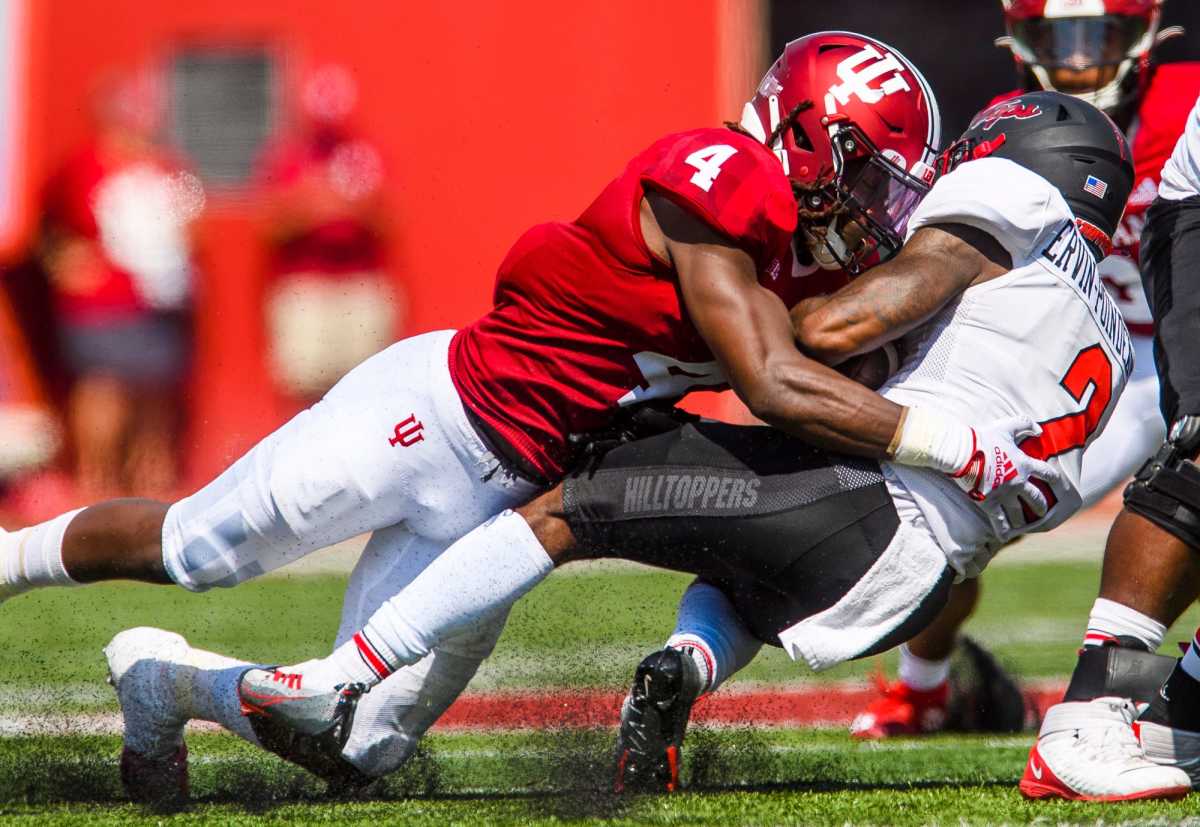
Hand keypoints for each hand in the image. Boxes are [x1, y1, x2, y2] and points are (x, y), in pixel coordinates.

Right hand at [948, 416, 1064, 537]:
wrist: (963, 453)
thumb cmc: (983, 438)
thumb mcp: (1006, 426)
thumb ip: (1025, 424)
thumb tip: (1039, 429)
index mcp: (1024, 464)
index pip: (1047, 473)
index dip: (1054, 478)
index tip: (1058, 484)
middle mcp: (1018, 482)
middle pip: (1036, 498)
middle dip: (1041, 506)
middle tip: (1043, 512)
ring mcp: (1004, 495)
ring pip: (1019, 513)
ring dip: (1023, 520)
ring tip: (1024, 526)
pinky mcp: (989, 503)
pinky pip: (999, 521)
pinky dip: (1003, 531)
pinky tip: (1005, 537)